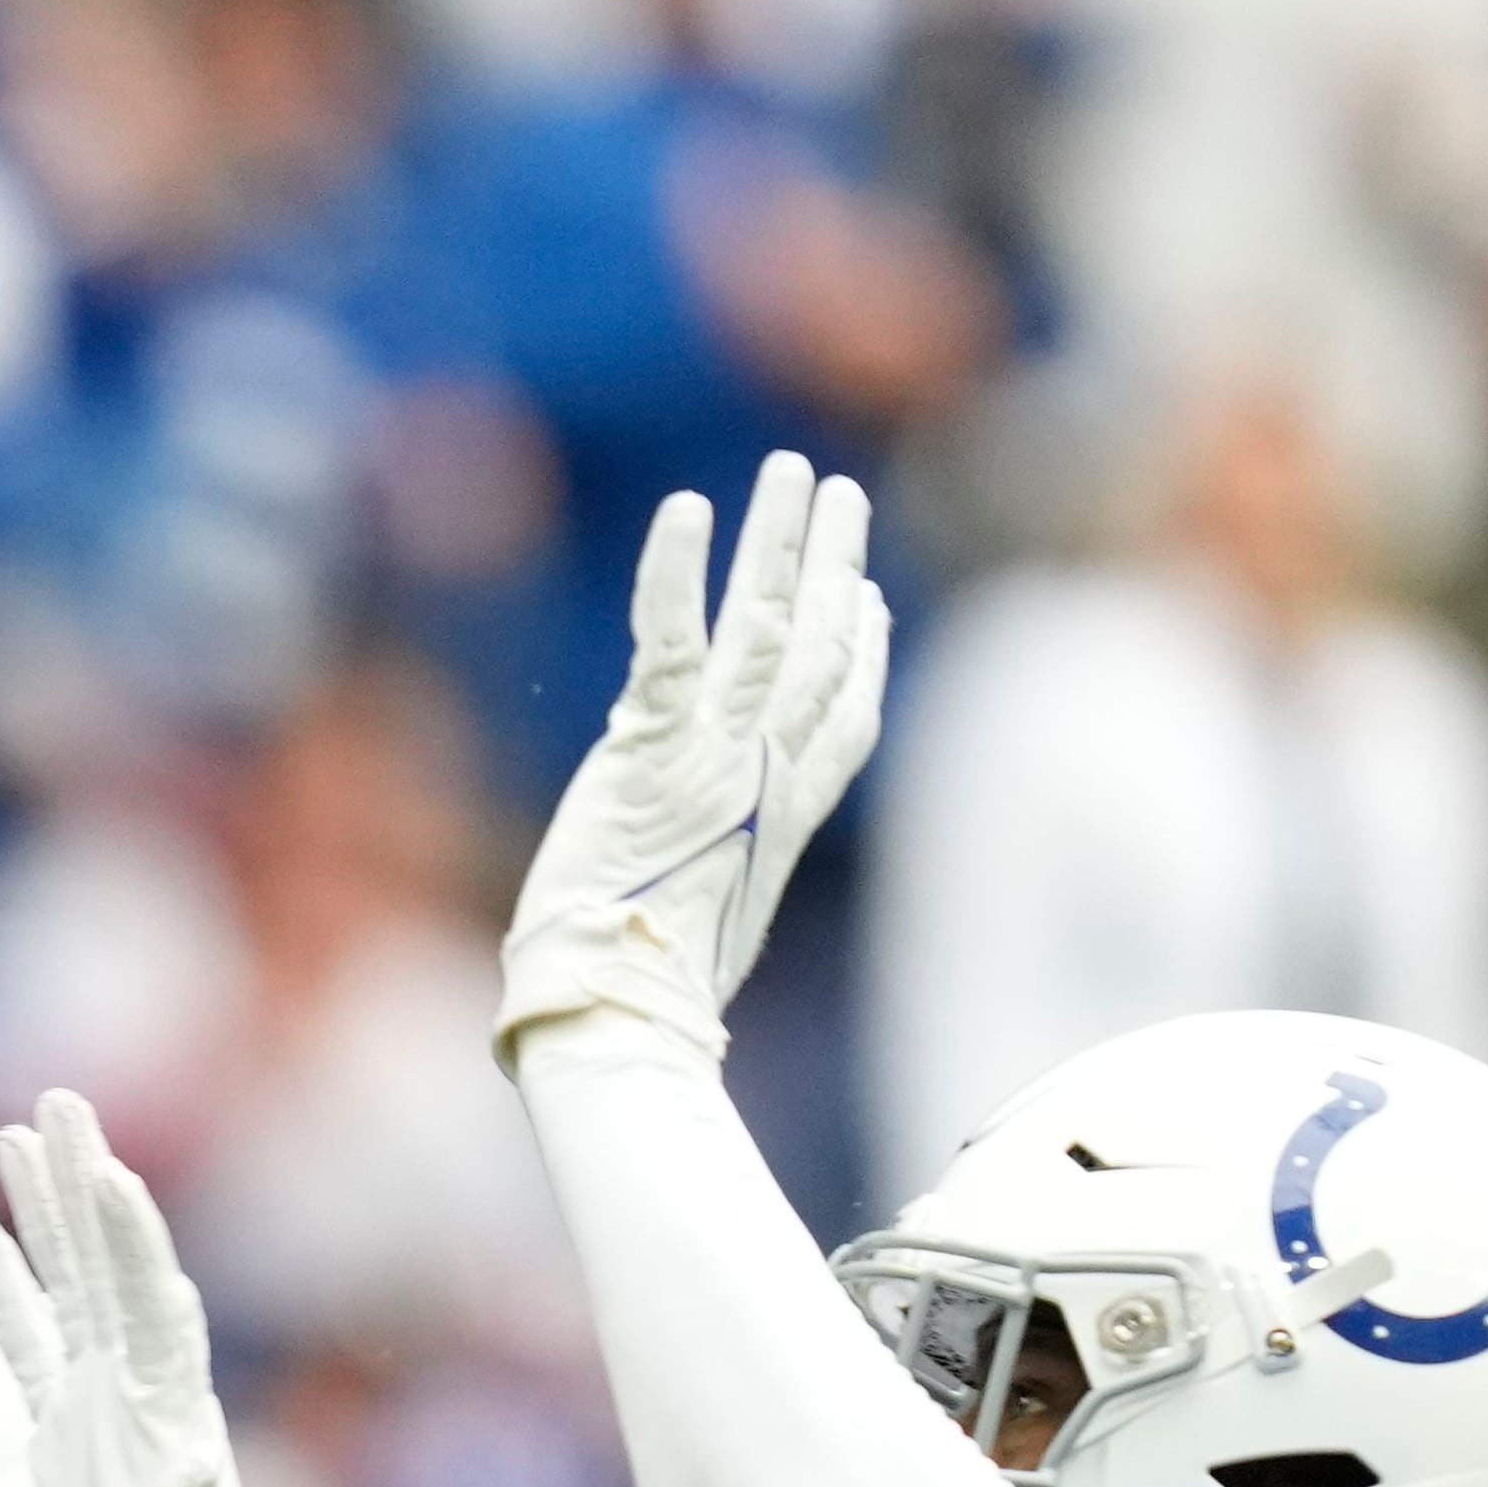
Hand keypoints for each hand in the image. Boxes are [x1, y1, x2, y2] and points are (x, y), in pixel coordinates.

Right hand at [0, 1090, 346, 1486]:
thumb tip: (204, 1483)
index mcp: (178, 1422)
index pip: (150, 1311)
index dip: (130, 1246)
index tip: (112, 1175)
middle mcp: (143, 1396)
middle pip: (107, 1269)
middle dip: (84, 1185)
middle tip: (61, 1100)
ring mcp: (101, 1410)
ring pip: (67, 1288)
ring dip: (46, 1212)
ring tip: (19, 1131)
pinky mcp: (62, 1438)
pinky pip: (24, 1345)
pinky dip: (1, 1289)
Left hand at [493, 453, 888, 1069]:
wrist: (618, 1012)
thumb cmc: (644, 998)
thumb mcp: (706, 933)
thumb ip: (715, 889)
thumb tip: (705, 904)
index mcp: (781, 820)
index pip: (841, 719)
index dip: (860, 654)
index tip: (868, 601)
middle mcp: (761, 775)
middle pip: (816, 650)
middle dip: (830, 566)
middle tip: (840, 494)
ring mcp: (712, 755)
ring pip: (764, 625)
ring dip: (779, 542)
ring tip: (794, 474)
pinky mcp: (650, 745)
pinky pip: (671, 639)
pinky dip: (679, 571)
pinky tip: (691, 510)